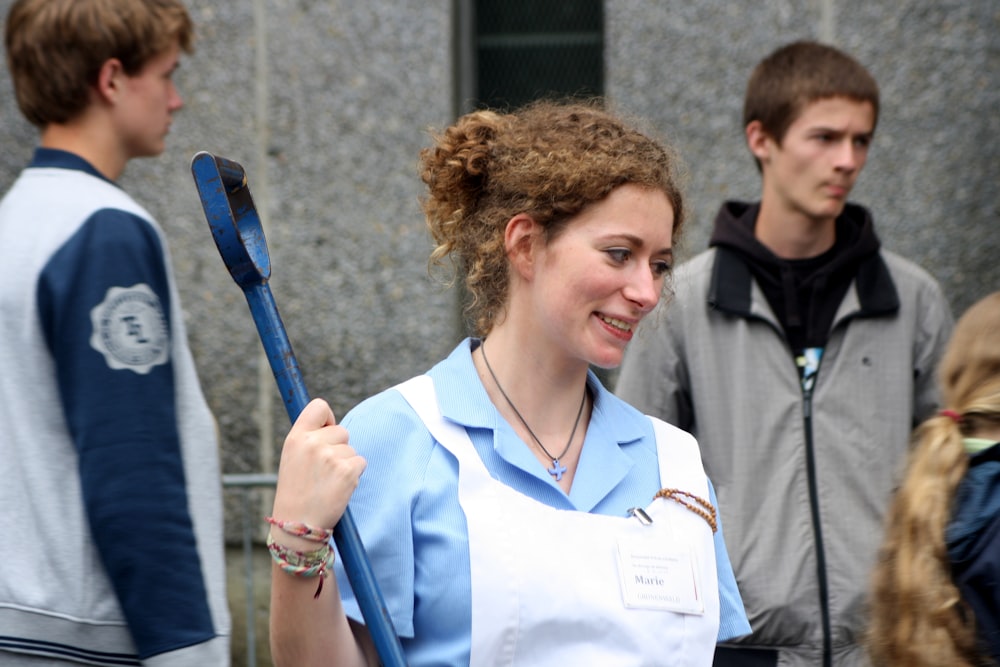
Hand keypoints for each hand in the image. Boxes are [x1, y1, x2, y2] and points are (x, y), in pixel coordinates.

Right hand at [269, 398, 365, 544]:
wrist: (297, 526)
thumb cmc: (296, 493)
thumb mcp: (292, 459)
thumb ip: (309, 439)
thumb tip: (331, 424)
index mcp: (296, 437)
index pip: (319, 406)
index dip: (328, 418)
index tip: (326, 431)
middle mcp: (312, 443)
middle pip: (342, 430)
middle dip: (339, 448)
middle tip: (323, 471)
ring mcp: (331, 457)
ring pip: (352, 449)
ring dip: (345, 464)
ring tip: (327, 483)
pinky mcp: (347, 471)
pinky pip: (360, 463)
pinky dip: (354, 475)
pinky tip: (337, 489)